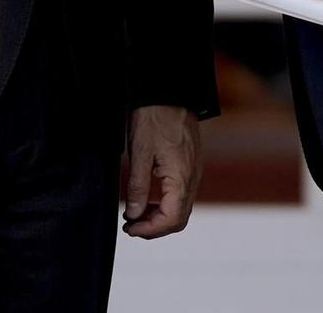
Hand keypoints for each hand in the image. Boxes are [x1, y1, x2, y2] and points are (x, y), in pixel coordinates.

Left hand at [122, 105, 201, 238]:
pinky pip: (181, 194)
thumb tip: (134, 215)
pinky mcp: (190, 165)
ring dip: (159, 216)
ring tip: (136, 214)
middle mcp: (192, 178)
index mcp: (182, 177)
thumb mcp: (139, 153)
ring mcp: (193, 172)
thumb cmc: (155, 116)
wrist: (169, 91)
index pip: (172, 220)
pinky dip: (165, 203)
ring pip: (181, 208)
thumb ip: (138, 187)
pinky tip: (148, 198)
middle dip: (154, 227)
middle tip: (130, 226)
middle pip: (179, 219)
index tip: (129, 229)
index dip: (149, 230)